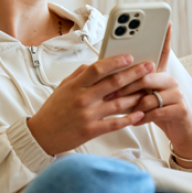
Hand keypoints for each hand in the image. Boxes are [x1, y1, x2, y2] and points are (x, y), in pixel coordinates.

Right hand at [26, 54, 155, 154]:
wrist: (42, 135)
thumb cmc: (54, 110)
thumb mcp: (64, 87)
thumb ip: (80, 75)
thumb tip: (97, 64)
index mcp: (76, 85)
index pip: (98, 68)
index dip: (115, 62)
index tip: (130, 57)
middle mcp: (83, 99)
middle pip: (113, 83)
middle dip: (134, 74)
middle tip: (149, 67)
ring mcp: (88, 115)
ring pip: (118, 103)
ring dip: (136, 96)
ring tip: (149, 89)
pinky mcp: (91, 131)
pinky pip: (115, 124)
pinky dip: (129, 119)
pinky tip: (141, 114)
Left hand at [109, 23, 191, 159]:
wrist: (179, 133)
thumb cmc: (156, 113)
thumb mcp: (143, 96)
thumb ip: (132, 85)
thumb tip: (109, 77)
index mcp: (160, 74)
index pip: (162, 52)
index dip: (165, 37)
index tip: (166, 22)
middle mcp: (170, 80)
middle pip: (146, 75)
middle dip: (126, 85)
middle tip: (110, 93)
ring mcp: (177, 94)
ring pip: (149, 95)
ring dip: (134, 105)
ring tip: (125, 111)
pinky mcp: (180, 109)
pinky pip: (156, 111)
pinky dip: (142, 118)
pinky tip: (137, 121)